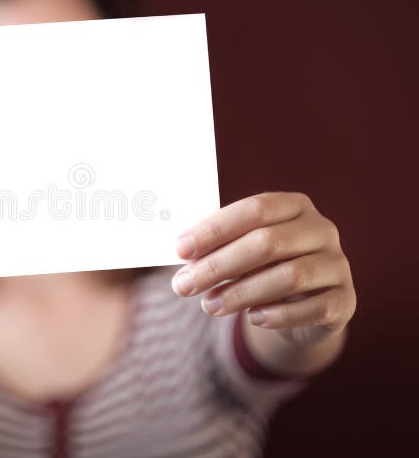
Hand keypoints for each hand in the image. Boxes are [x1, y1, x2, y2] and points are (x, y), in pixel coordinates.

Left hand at [171, 192, 355, 343]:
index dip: (215, 229)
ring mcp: (338, 264)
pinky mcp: (345, 300)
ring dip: (241, 293)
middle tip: (184, 285)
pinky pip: (312, 308)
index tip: (180, 250)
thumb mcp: (239, 250)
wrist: (303, 304)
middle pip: (268, 243)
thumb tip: (179, 254)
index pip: (254, 209)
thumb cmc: (260, 267)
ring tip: (209, 306)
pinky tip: (253, 319)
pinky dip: (278, 315)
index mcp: (293, 206)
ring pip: (289, 277)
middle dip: (219, 265)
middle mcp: (321, 229)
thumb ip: (215, 247)